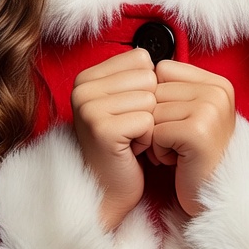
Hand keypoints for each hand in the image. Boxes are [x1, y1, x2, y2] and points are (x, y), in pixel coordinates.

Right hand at [71, 49, 156, 230]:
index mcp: (87, 76)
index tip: (128, 112)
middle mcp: (83, 88)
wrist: (108, 189)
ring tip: (129, 140)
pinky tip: (130, 151)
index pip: (142, 59)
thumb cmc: (123, 145)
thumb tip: (166, 59)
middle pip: (148, 78)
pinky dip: (147, 139)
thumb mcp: (125, 101)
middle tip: (130, 129)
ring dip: (149, 124)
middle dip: (149, 107)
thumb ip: (137, 75)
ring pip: (150, 99)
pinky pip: (148, 120)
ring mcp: (89, 108)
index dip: (146, 87)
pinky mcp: (102, 129)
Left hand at [151, 60, 235, 216]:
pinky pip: (156, 131)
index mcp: (217, 83)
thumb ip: (173, 87)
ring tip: (178, 152)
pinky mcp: (198, 132)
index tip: (174, 121)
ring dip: (155, 137)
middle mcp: (218, 91)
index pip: (162, 69)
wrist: (212, 197)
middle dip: (155, 120)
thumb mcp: (189, 113)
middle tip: (176, 142)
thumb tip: (139, 65)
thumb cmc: (193, 156)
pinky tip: (177, 161)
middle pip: (155, 90)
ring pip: (152, 111)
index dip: (157, 97)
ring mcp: (211, 110)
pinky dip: (159, 151)